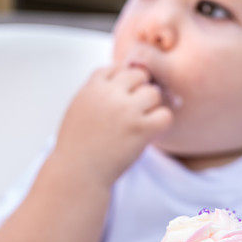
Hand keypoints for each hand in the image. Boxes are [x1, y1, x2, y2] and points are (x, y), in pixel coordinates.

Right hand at [52, 65, 172, 187]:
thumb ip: (95, 91)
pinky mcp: (140, 129)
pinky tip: (150, 132)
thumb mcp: (77, 109)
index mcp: (92, 88)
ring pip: (154, 93)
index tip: (120, 99)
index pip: (115, 68)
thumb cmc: (77, 145)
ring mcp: (126, 110)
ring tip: (141, 123)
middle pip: (139, 75)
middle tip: (135, 111)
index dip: (122, 82)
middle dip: (140, 90)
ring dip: (151, 107)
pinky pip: (165, 115)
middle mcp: (109, 94)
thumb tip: (117, 76)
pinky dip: (161, 123)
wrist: (78, 173)